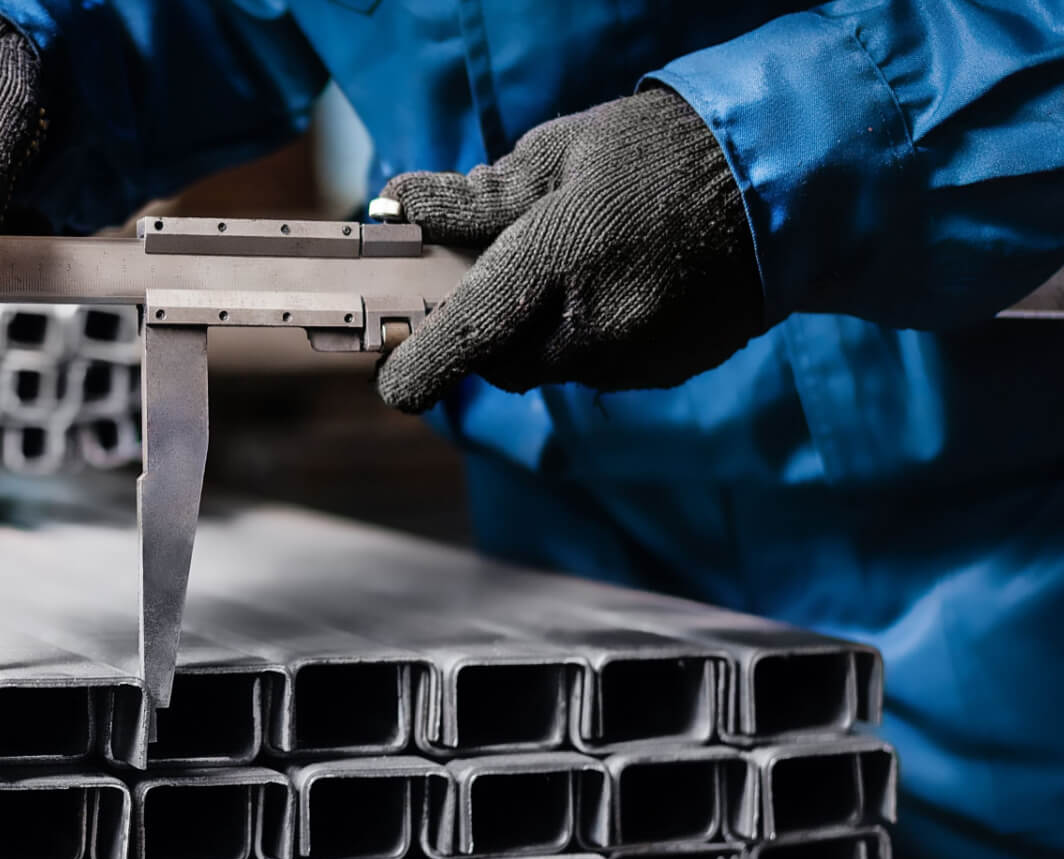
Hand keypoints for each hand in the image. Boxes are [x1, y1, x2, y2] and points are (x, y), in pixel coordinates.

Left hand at [375, 88, 764, 412]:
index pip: (470, 333)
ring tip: (576, 267)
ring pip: (551, 368)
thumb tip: (399, 206)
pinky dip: (587, 340)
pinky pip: (598, 369)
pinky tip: (619, 286)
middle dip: (488, 332)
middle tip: (500, 278)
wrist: (782, 178)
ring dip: (539, 334)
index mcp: (560, 260)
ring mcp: (636, 355)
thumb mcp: (559, 152)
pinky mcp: (665, 370)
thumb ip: (475, 196)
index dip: (423, 367)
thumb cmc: (659, 152)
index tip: (395, 386)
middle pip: (503, 360)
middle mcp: (597, 323)